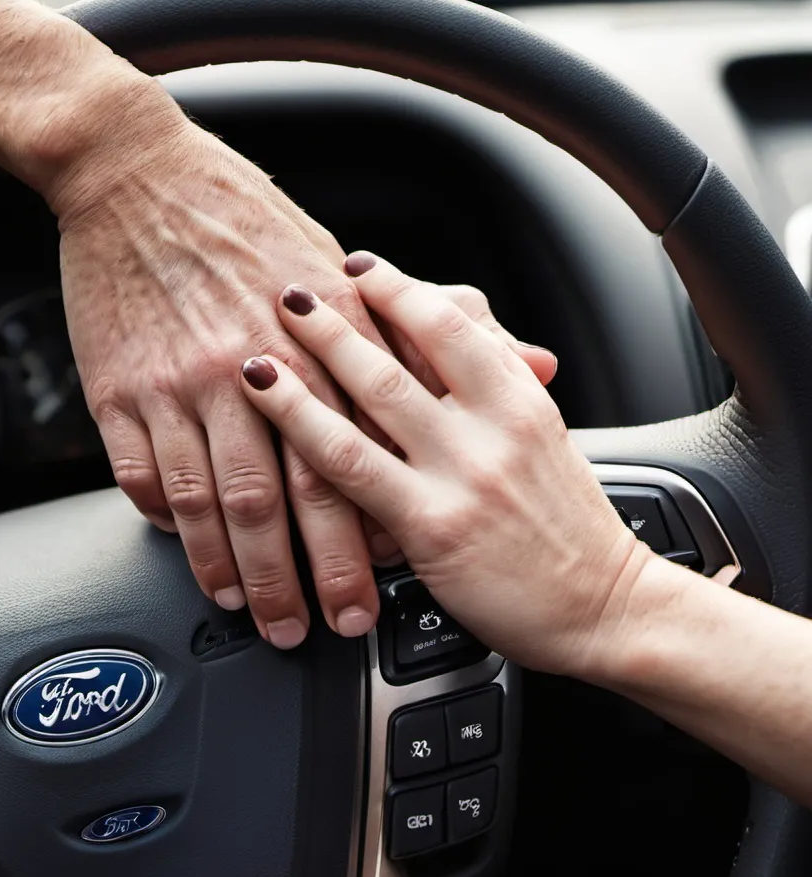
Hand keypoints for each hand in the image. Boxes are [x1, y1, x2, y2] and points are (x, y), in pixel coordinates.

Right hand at [49, 86, 555, 649]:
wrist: (137, 174)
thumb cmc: (243, 218)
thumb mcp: (349, 264)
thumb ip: (443, 327)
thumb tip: (536, 361)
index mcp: (324, 340)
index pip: (362, 454)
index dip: (374, 531)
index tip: (389, 582)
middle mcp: (252, 367)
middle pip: (288, 497)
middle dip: (309, 575)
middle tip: (324, 628)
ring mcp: (181, 381)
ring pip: (214, 502)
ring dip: (236, 569)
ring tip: (254, 609)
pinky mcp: (121, 388)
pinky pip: (144, 478)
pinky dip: (169, 524)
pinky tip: (190, 552)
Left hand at [239, 252, 651, 673]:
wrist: (606, 607)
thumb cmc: (571, 529)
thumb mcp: (546, 441)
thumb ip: (504, 389)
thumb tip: (474, 338)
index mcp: (522, 398)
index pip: (454, 321)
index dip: (399, 290)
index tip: (359, 269)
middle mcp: (494, 423)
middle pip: (409, 344)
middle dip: (344, 308)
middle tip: (295, 284)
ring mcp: (464, 471)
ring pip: (376, 392)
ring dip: (316, 351)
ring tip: (271, 326)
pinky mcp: (433, 524)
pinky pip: (353, 464)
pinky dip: (304, 423)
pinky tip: (270, 401)